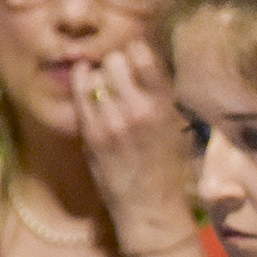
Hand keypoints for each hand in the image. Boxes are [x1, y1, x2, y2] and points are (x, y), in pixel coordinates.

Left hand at [72, 43, 198, 255]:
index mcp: (165, 107)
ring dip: (98, 74)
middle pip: (115, 60)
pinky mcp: (92, 134)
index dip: (136, 51)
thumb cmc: (167, 168)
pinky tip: (85, 82)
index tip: (135, 56)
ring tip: (104, 83)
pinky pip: (80, 94)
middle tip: (116, 71)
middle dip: (114, 61)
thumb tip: (142, 64)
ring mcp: (113, 122)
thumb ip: (159, 97)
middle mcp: (139, 110)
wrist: (150, 206)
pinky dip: (82, 84)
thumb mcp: (175, 128)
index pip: (144, 57)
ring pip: (95, 76)